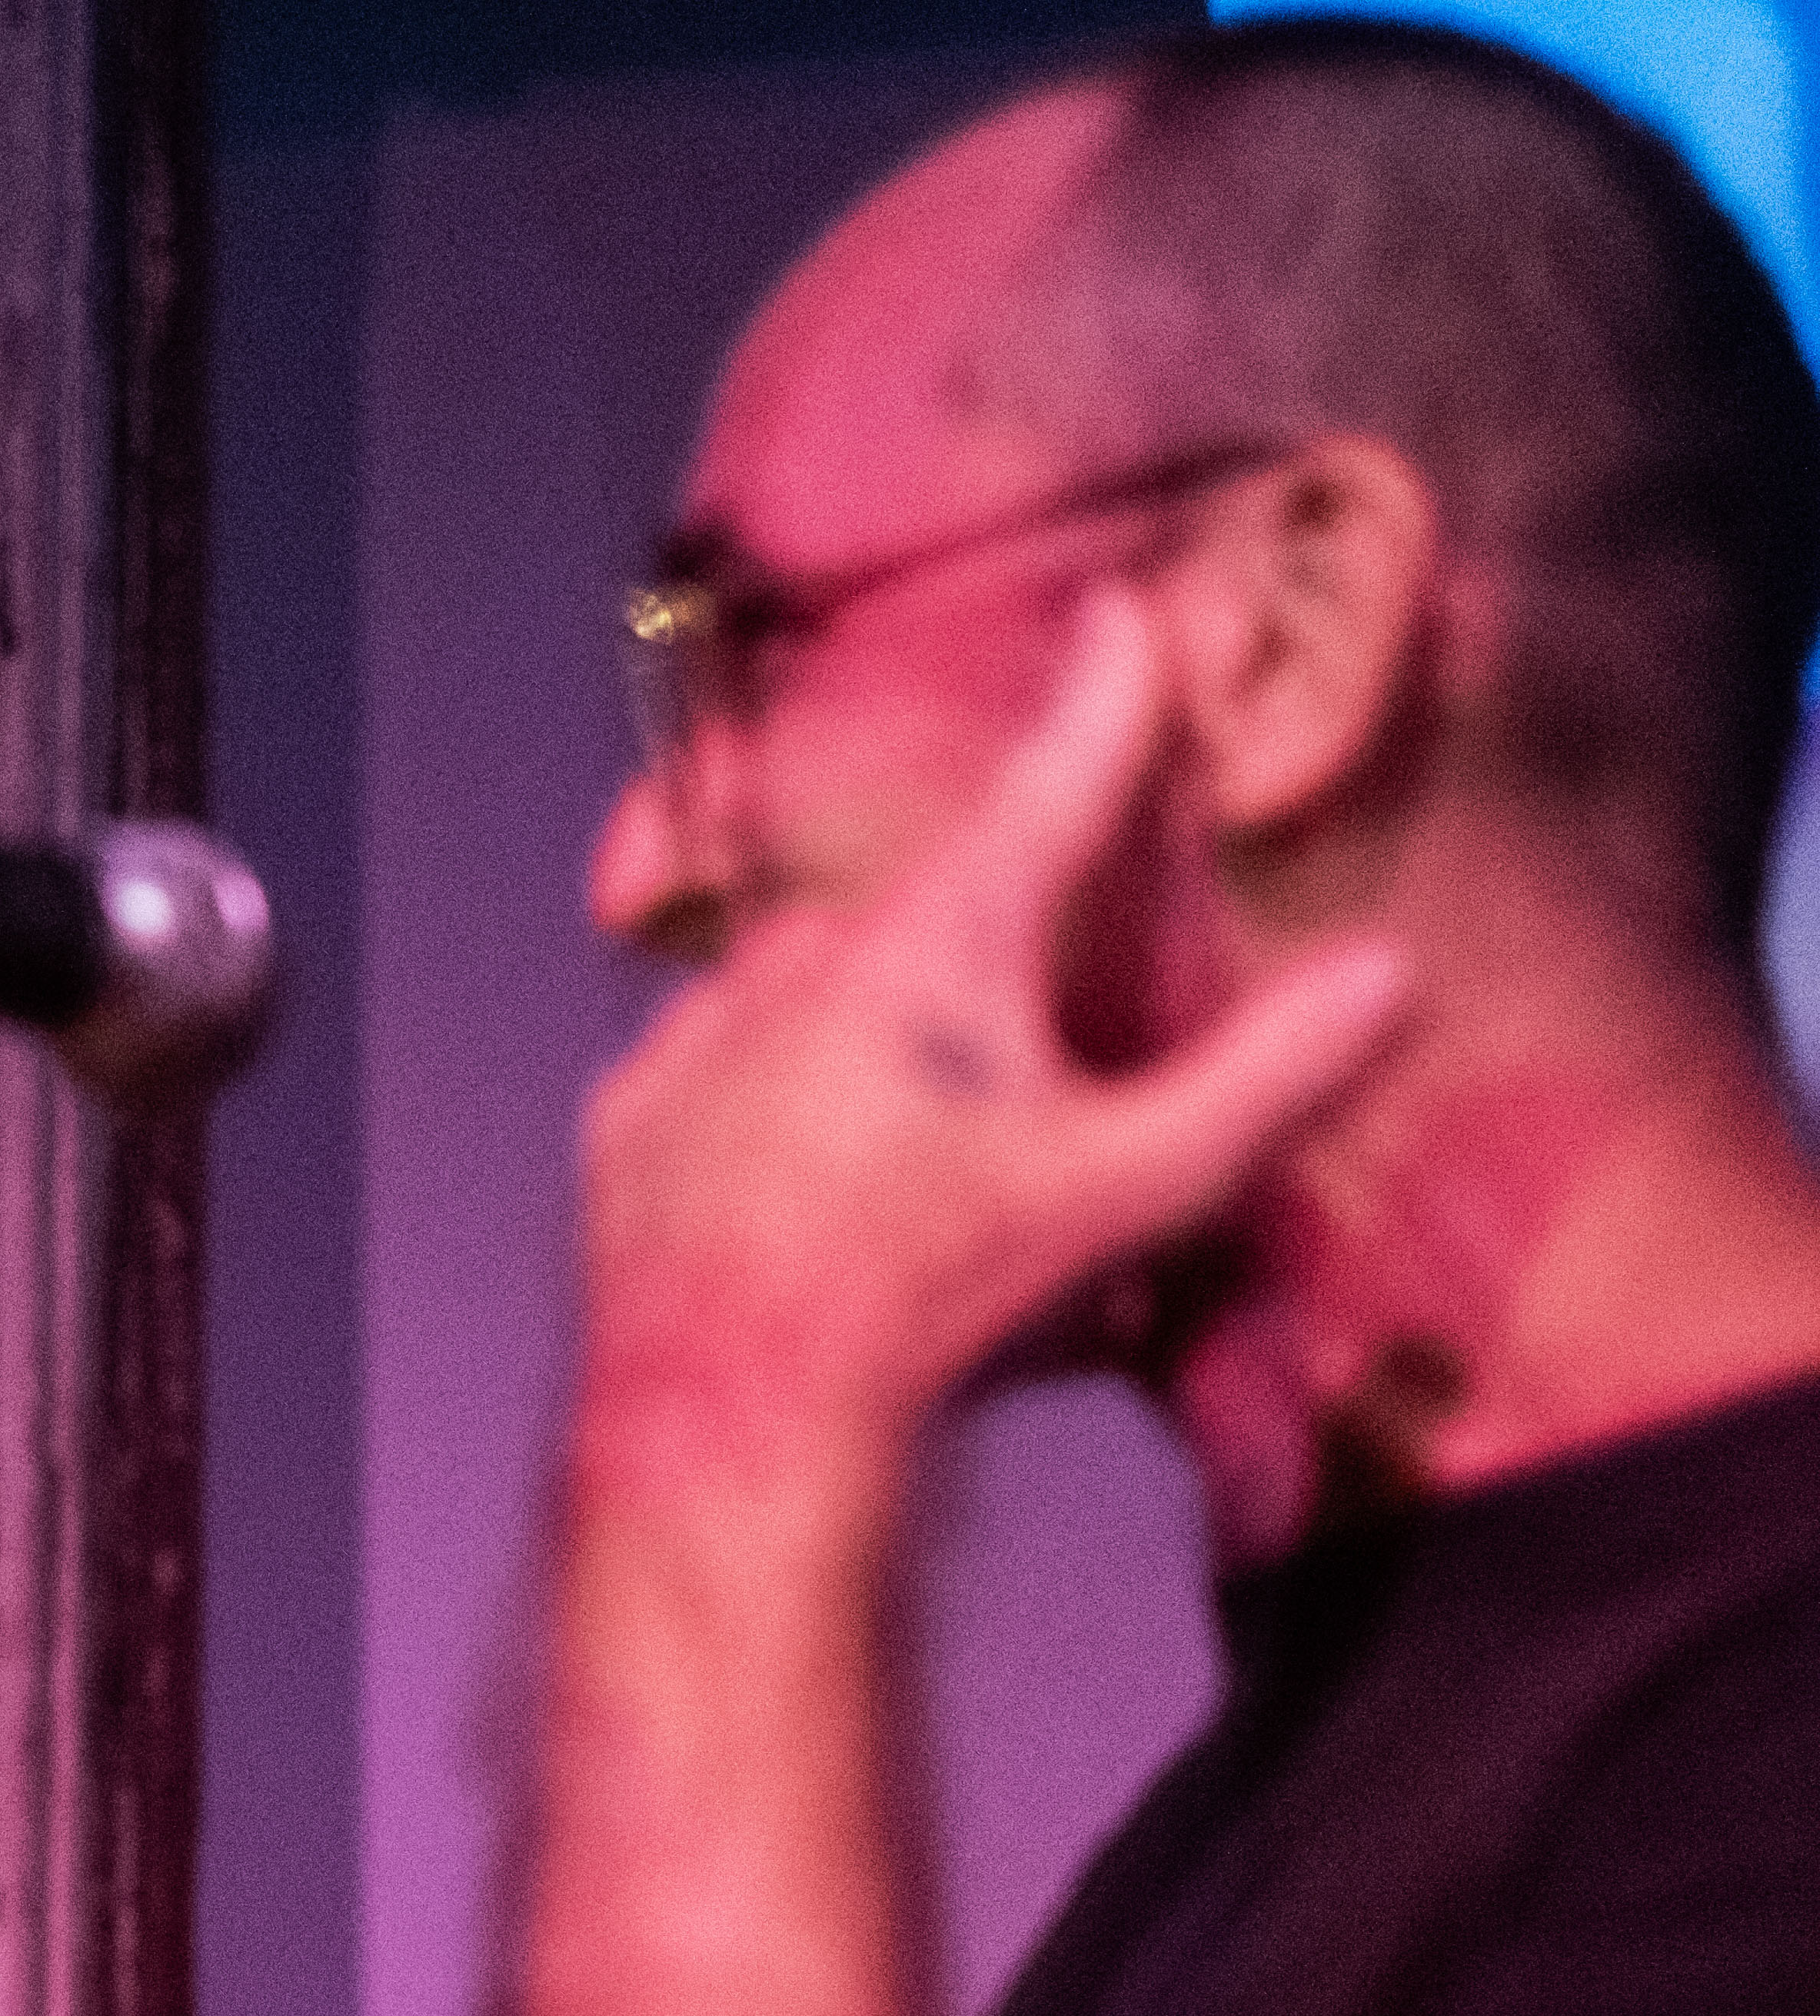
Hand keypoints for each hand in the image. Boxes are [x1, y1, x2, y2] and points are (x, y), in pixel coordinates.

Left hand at [580, 591, 1411, 1450]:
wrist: (728, 1402)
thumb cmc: (927, 1292)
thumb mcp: (1124, 1185)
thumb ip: (1260, 1075)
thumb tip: (1386, 975)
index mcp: (938, 944)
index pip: (1052, 785)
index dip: (1104, 700)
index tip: (1123, 614)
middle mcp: (805, 956)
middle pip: (928, 915)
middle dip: (981, 962)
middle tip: (1015, 1078)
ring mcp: (701, 1028)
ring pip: (813, 993)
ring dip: (866, 1039)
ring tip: (907, 1163)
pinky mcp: (629, 1109)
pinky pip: (718, 1074)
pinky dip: (767, 1107)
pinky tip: (807, 1187)